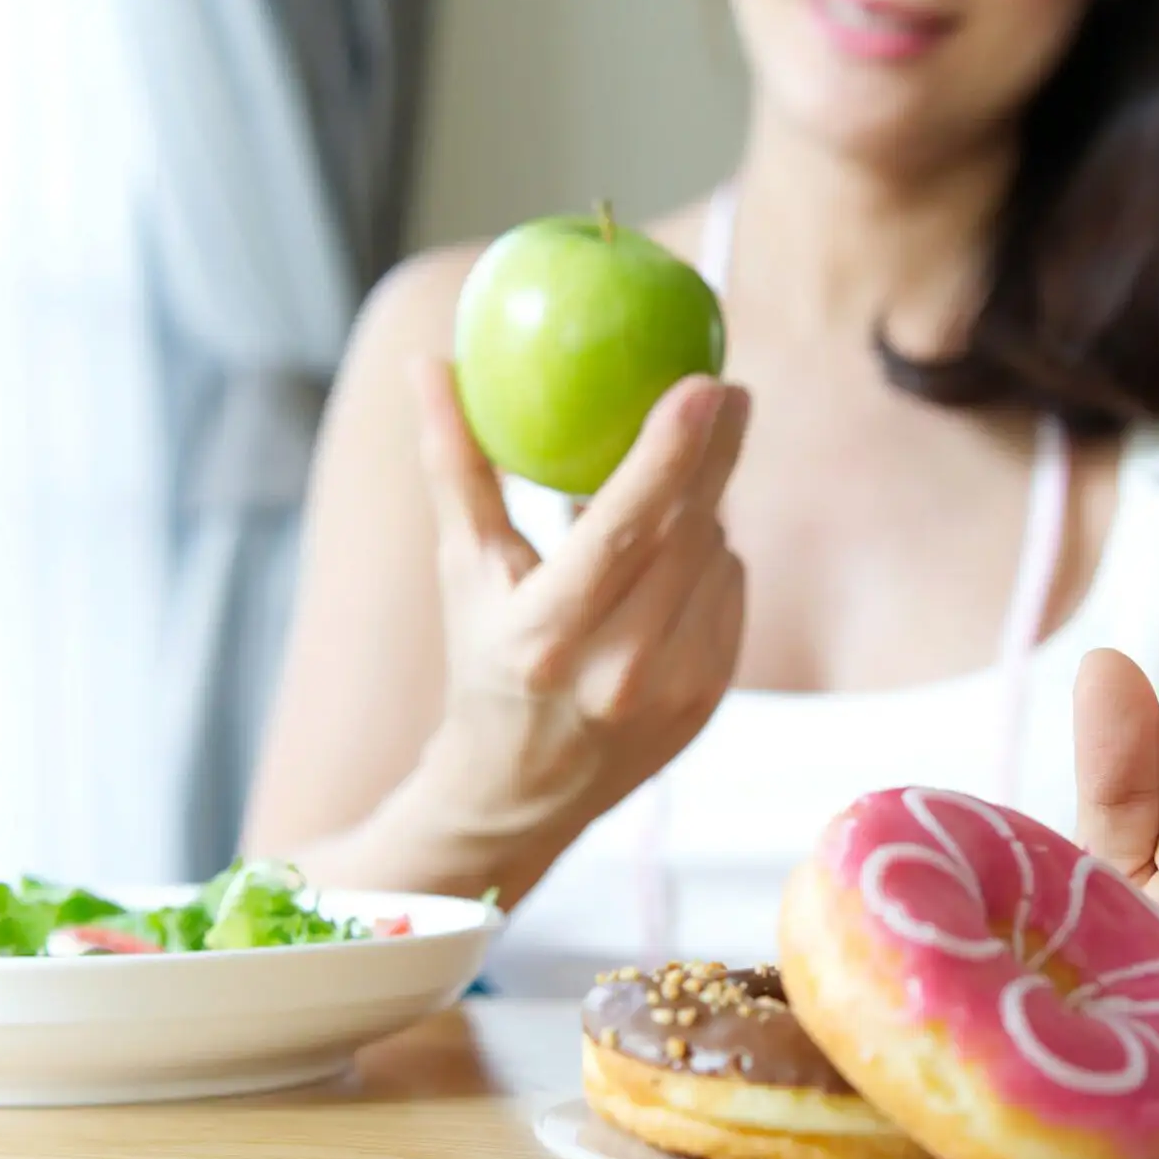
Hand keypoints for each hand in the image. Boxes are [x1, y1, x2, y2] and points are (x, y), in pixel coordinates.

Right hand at [408, 359, 749, 890]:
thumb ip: (455, 466)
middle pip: (690, 533)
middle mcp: (619, 671)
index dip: (668, 454)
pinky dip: (707, 557)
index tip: (702, 384)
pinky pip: (728, 590)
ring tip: (661, 497)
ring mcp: (675, 690)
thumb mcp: (461, 571)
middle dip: (716, 452)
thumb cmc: (482, 663)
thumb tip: (430, 362)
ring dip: (701, 509)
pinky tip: (669, 560)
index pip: (623, 531)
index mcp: (548, 637)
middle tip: (725, 387)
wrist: (519, 795)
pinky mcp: (711, 697)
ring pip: (715, 555)